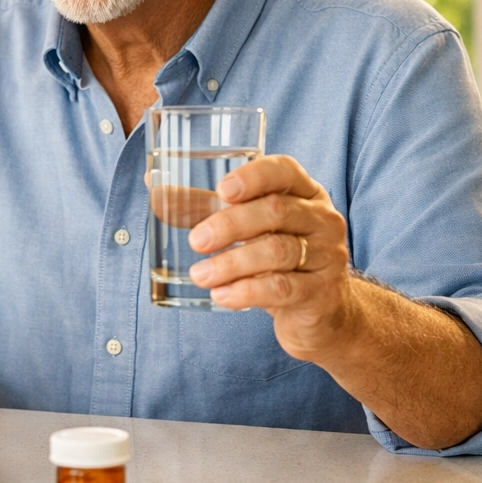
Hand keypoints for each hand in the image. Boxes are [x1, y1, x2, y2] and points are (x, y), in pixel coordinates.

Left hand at [176, 155, 353, 360]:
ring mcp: (328, 256)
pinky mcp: (321, 293)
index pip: (284, 170)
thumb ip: (206, 206)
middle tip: (195, 241)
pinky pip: (282, 288)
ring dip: (231, 263)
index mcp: (304, 192)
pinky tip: (221, 296)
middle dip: (229, 224)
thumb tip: (154, 185)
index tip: (222, 189)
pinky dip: (246, 291)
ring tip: (199, 275)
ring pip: (276, 251)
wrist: (322, 312)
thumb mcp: (250, 227)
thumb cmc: (278, 257)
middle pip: (275, 211)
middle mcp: (321, 219)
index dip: (254, 176)